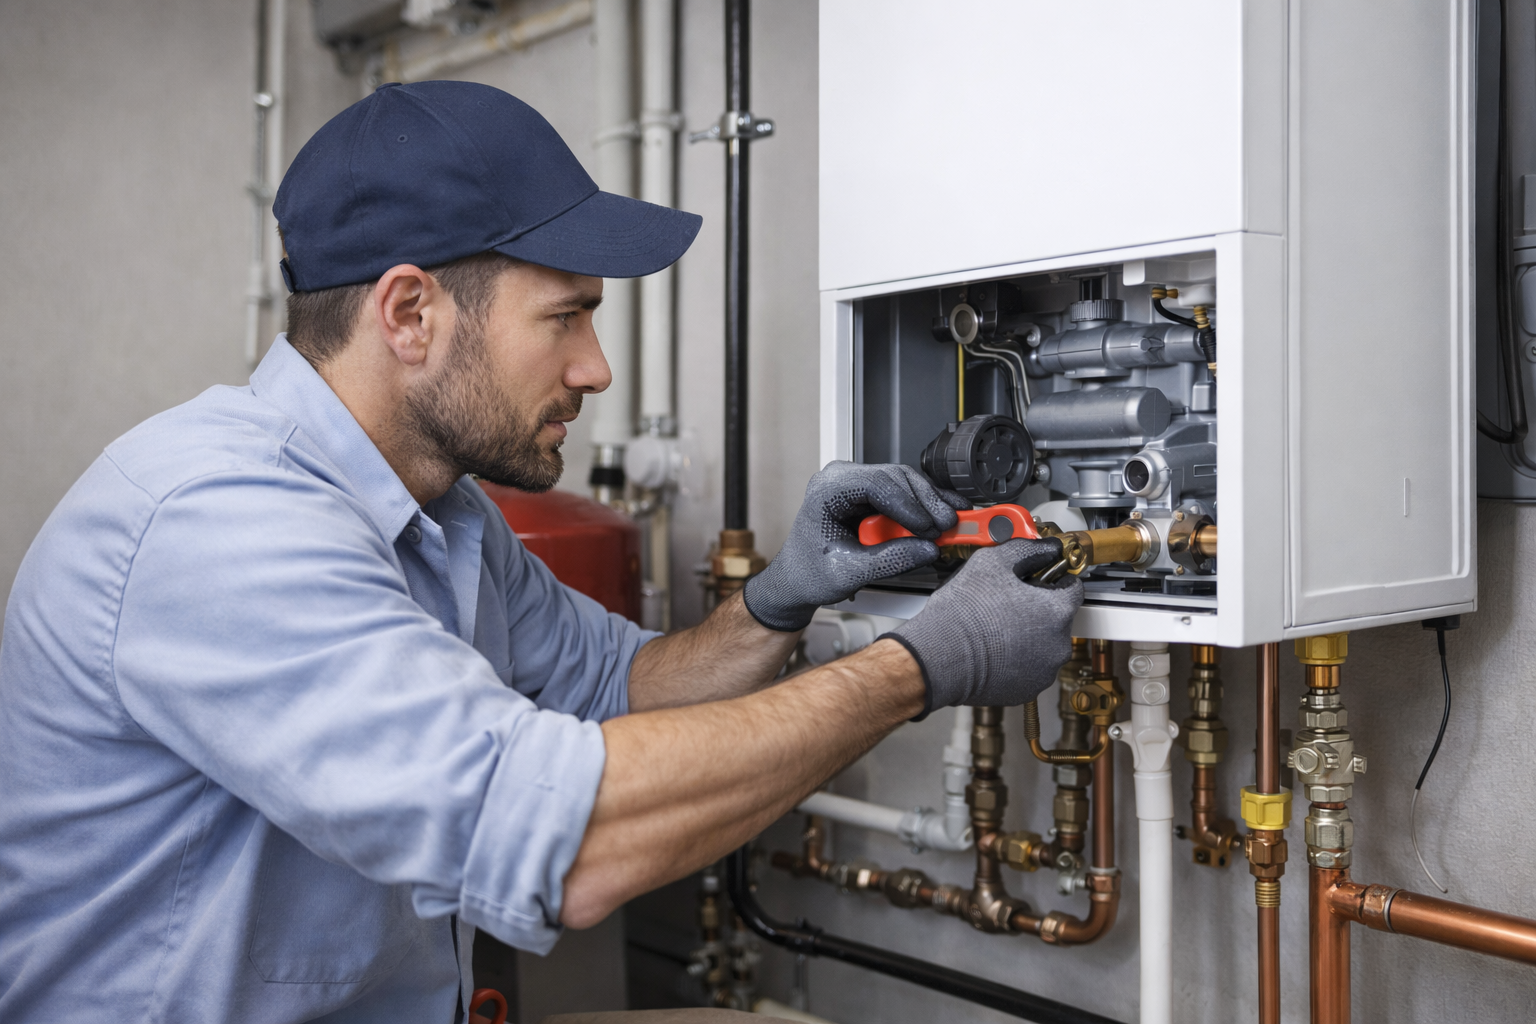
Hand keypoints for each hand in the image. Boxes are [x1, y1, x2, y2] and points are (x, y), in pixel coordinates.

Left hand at [743, 462, 969, 631]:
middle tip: (949, 525)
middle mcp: (841, 478)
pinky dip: (924, 505)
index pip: (876, 483)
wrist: (796, 579)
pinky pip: (902, 493)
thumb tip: (928, 549)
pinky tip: (945, 513)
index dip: (908, 504)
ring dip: (929, 502)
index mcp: (827, 490)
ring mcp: (856, 483)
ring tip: (951, 523)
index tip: (929, 526)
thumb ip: (890, 560)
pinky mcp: (869, 494)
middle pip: (895, 477)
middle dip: (926, 502)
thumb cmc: (810, 573)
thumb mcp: (850, 572)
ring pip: (904, 482)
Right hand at [885, 538, 1081, 714]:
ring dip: (1030, 637)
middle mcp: (1058, 644)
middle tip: (1009, 604)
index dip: (1056, 580)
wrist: (939, 656)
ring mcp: (1044, 670)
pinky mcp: (1027, 690)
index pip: (1074, 589)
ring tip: (998, 628)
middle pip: (1058, 619)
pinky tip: (996, 649)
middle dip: (1039, 610)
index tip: (1043, 581)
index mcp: (1057, 611)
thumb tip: (1045, 548)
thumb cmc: (964, 613)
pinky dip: (1018, 660)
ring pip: (1045, 646)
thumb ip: (1028, 550)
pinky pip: (1030, 669)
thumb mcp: (993, 562)